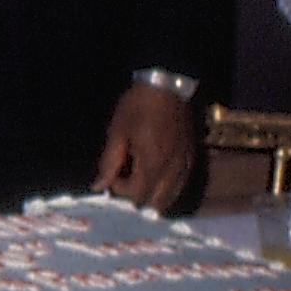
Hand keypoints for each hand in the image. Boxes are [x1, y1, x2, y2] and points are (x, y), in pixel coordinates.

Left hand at [92, 80, 194, 211]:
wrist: (167, 87)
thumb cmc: (137, 107)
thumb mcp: (117, 133)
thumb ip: (109, 163)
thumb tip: (98, 186)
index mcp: (152, 165)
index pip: (137, 196)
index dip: (120, 190)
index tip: (112, 175)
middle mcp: (173, 171)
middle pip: (156, 203)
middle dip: (138, 198)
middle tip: (124, 179)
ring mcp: (185, 166)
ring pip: (172, 197)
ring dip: (154, 196)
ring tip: (138, 179)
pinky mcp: (192, 159)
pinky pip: (181, 184)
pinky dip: (168, 188)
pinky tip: (156, 177)